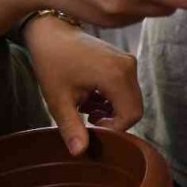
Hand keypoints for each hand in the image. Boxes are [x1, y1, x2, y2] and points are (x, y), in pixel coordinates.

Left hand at [23, 17, 140, 155]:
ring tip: (85, 107)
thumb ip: (71, 128)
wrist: (52, 33)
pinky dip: (112, 98)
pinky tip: (91, 96)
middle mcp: (129, 67)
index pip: (131, 115)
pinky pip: (128, 88)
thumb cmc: (52, 63)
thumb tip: (79, 153)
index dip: (114, 129)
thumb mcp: (58, 100)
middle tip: (87, 119)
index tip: (91, 129)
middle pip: (134, 108)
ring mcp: (129, 62)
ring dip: (111, 109)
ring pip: (131, 99)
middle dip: (113, 120)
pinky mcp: (125, 60)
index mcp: (116, 76)